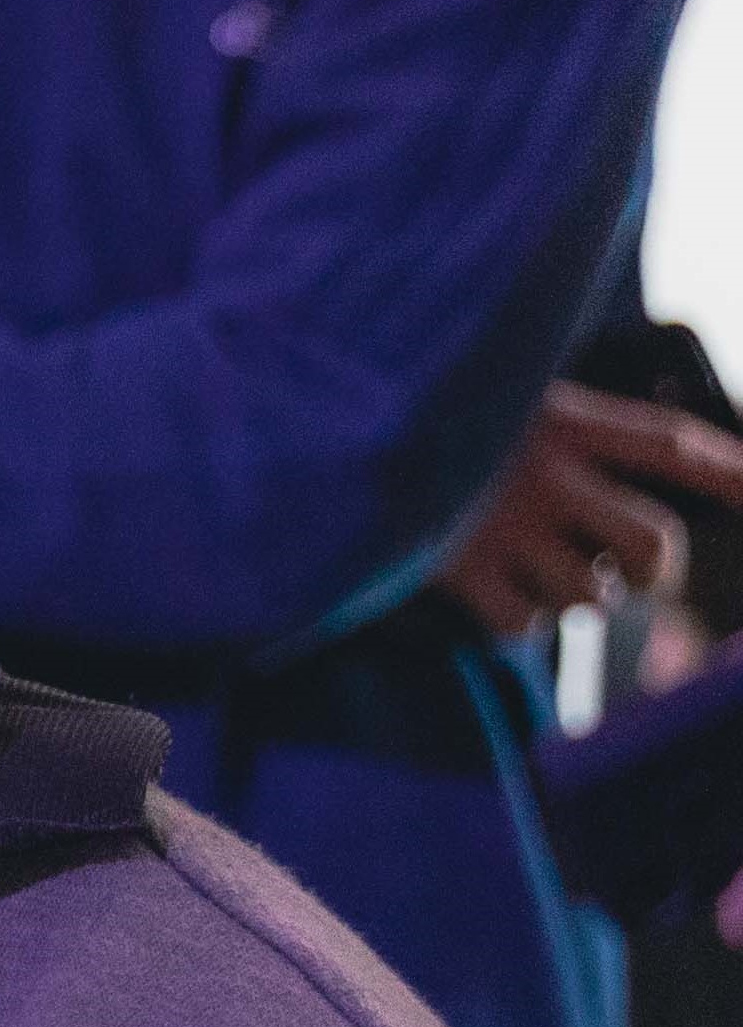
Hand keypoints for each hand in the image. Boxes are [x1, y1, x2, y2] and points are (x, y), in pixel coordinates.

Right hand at [439, 381, 742, 638]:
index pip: (669, 443)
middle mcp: (542, 468)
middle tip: (615, 571)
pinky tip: (484, 588)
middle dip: (648, 573)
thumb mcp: (502, 400)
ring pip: (590, 598)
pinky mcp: (456, 564)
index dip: (732, 471)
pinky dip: (513, 619)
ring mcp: (500, 519)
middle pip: (654, 546)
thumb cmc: (425, 419)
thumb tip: (623, 516)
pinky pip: (525, 626)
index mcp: (560, 415)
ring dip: (568, 597)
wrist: (324, 431)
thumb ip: (562, 436)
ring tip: (524, 567)